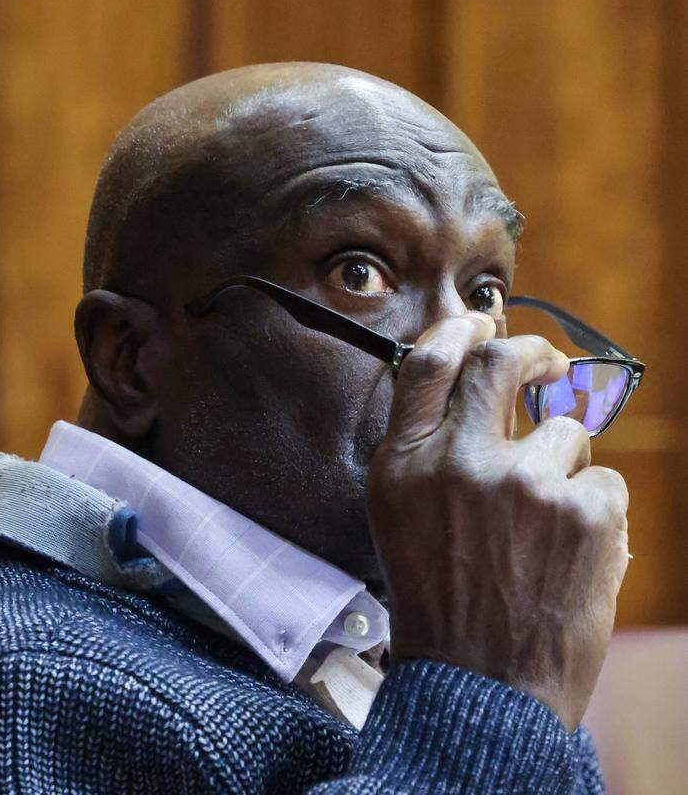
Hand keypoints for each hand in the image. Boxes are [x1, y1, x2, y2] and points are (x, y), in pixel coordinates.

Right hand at [368, 313, 629, 730]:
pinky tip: (570, 560)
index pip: (428, 365)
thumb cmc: (441, 604)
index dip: (459, 330)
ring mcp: (522, 482)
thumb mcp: (403, 519)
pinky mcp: (582, 511)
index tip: (482, 320)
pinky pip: (606, 485)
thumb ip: (431, 452)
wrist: (479, 687)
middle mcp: (455, 461)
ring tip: (548, 530)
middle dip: (534, 354)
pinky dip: (596, 517)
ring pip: (569, 433)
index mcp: (401, 465)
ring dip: (568, 469)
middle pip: (501, 362)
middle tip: (551, 367)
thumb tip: (485, 381)